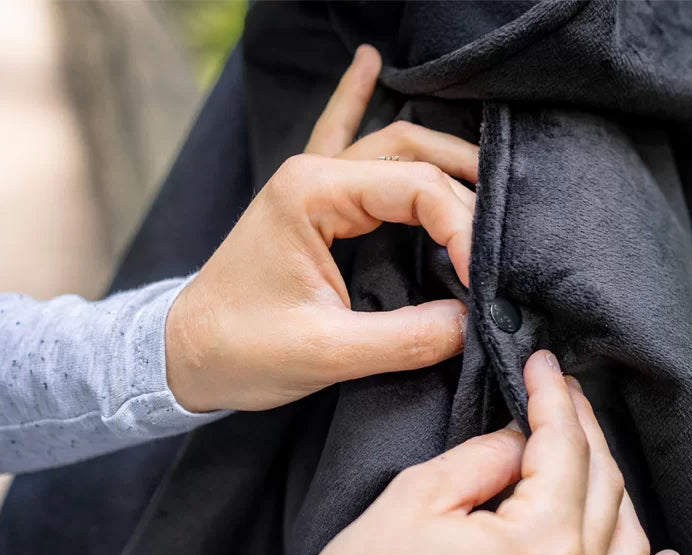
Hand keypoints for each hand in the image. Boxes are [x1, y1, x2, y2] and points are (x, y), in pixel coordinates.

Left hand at [165, 44, 478, 412]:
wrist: (183, 354)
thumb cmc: (241, 350)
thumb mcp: (327, 353)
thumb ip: (405, 338)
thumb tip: (472, 322)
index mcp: (313, 195)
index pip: (417, 188)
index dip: (462, 228)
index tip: (482, 279)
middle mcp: (313, 174)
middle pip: (412, 154)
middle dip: (466, 185)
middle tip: (508, 220)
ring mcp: (309, 182)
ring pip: (392, 144)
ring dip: (441, 152)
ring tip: (489, 161)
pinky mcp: (308, 202)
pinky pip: (339, 135)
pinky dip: (355, 98)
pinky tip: (369, 63)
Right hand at [297, 351, 681, 554]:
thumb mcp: (417, 497)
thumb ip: (486, 456)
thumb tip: (524, 436)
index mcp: (539, 544)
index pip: (564, 448)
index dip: (553, 396)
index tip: (543, 365)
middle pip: (603, 487)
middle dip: (584, 432)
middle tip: (562, 398)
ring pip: (628, 543)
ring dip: (613, 491)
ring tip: (588, 456)